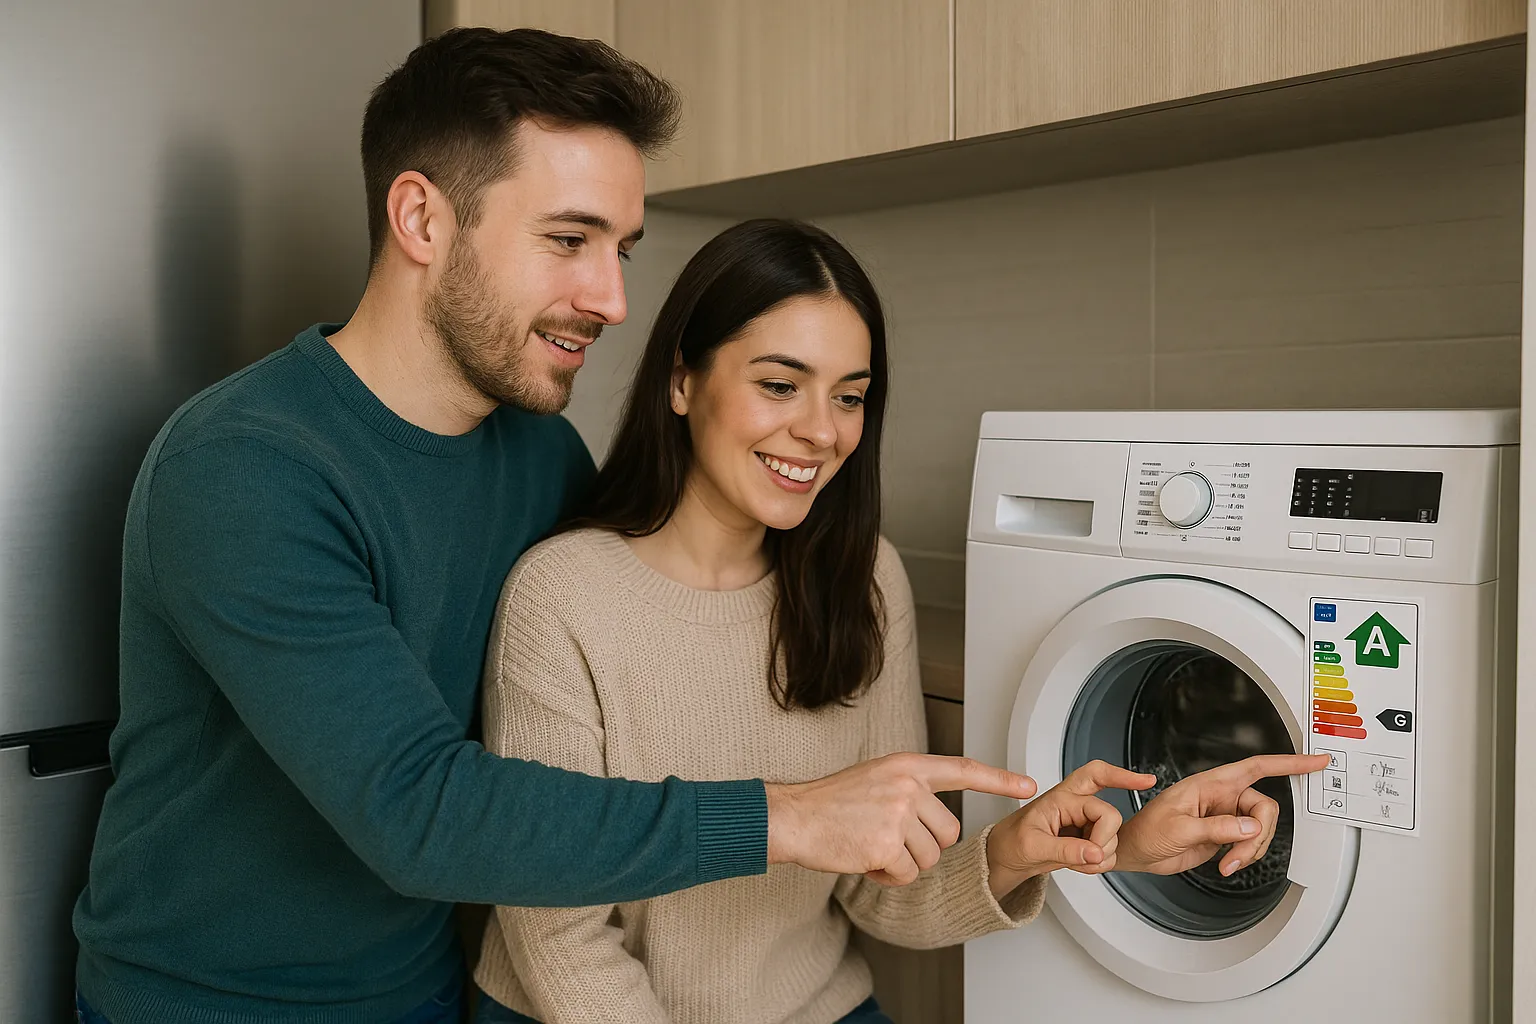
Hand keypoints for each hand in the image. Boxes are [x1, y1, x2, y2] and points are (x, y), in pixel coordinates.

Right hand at [766, 753, 1036, 884]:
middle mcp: (907, 786)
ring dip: (904, 863)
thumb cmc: (829, 803)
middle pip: (948, 832)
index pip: (963, 770)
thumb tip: (937, 818)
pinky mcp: (886, 844)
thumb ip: (908, 790)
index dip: (999, 779)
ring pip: (929, 857)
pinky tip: (864, 859)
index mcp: (907, 766)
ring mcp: (898, 814)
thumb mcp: (875, 779)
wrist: (793, 816)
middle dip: (924, 846)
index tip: (1028, 786)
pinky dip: (888, 877)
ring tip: (870, 845)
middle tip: (887, 839)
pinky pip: (907, 875)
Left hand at [984, 760, 1155, 897]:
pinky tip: (1079, 863)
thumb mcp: (1033, 846)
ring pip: (1113, 837)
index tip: (1146, 781)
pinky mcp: (1088, 839)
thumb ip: (1066, 850)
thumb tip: (1096, 853)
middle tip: (1085, 853)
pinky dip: (1098, 863)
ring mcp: (1084, 823)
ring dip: (1098, 856)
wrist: (1006, 857)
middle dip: (1103, 840)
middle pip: (1111, 815)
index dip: (1123, 778)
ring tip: (1073, 860)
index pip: (1099, 789)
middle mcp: (1076, 805)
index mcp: (1061, 797)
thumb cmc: (1011, 842)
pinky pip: (1108, 852)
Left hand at [1116, 753, 1330, 876]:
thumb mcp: (1180, 828)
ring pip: (1259, 830)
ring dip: (1250, 850)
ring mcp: (1226, 816)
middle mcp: (1222, 796)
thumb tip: (1250, 827)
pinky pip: (1250, 844)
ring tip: (1227, 863)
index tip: (1315, 761)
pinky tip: (1226, 864)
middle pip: (1264, 808)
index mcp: (1211, 783)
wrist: (1137, 852)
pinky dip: (1244, 856)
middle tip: (1237, 856)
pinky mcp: (1225, 835)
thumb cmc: (1147, 831)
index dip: (1288, 763)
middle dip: (1258, 835)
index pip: (1257, 767)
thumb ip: (1217, 828)